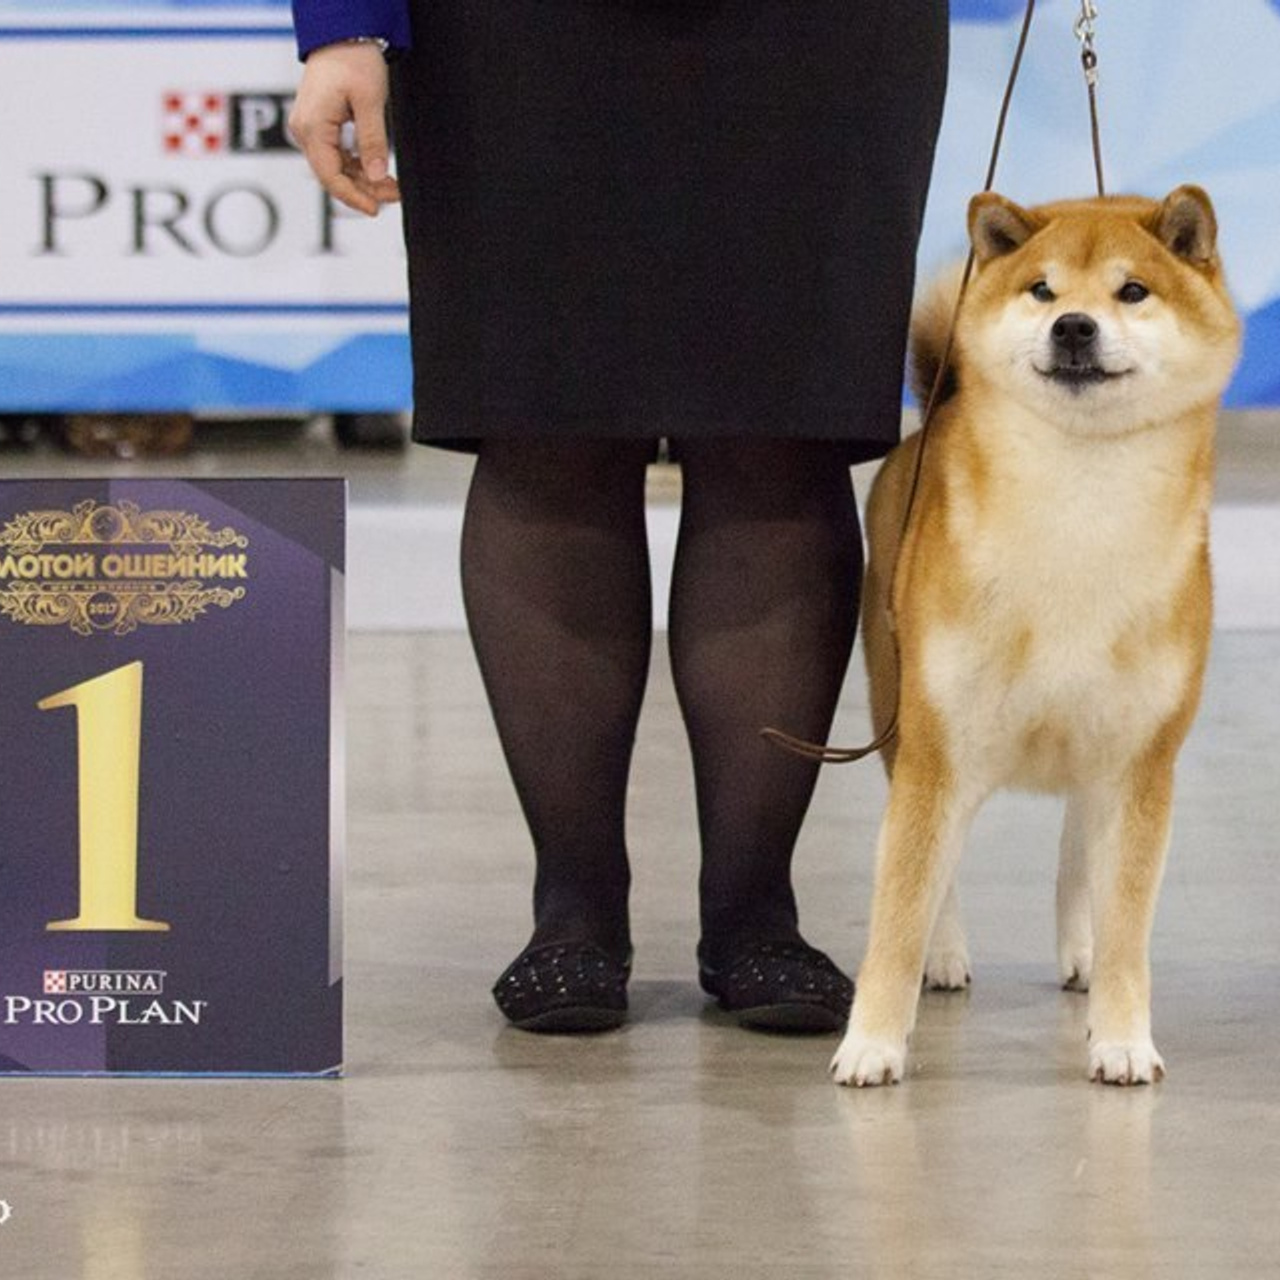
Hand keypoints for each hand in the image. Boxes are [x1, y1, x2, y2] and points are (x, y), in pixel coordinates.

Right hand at [289, 42, 400, 215]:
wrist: (342, 34)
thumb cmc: (353, 60)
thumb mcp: (370, 102)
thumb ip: (372, 141)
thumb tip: (377, 176)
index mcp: (312, 127)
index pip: (330, 176)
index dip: (353, 197)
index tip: (375, 209)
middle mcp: (305, 130)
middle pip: (333, 175)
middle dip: (364, 189)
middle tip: (394, 194)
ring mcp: (310, 127)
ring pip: (336, 167)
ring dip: (362, 179)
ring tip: (391, 184)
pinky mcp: (318, 125)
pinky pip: (336, 154)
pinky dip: (356, 165)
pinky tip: (376, 169)